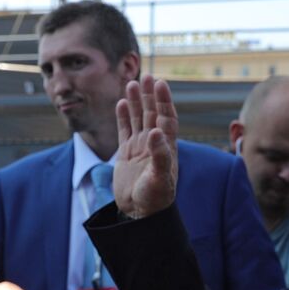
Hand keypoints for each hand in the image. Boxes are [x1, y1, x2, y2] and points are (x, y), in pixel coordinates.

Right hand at [113, 75, 178, 218]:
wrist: (140, 213)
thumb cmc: (155, 198)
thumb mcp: (160, 178)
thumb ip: (159, 155)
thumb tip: (155, 131)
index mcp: (167, 147)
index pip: (167, 118)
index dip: (164, 101)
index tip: (160, 83)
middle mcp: (155, 144)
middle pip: (153, 113)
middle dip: (150, 95)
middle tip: (146, 76)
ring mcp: (140, 147)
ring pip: (139, 119)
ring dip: (137, 101)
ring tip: (131, 83)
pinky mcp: (127, 153)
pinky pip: (125, 130)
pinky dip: (123, 116)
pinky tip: (122, 103)